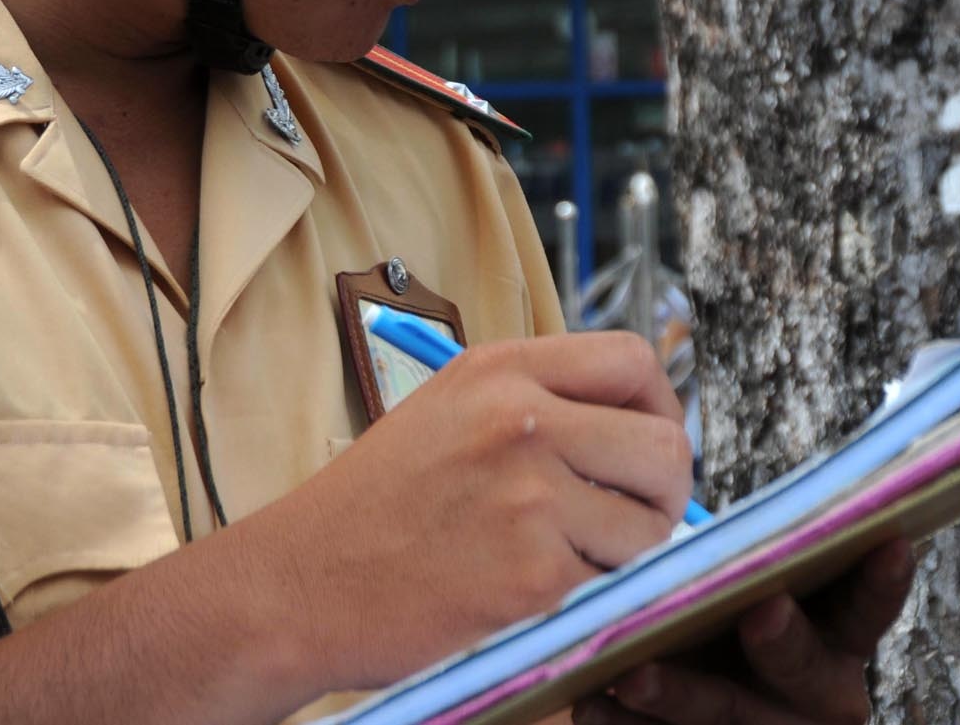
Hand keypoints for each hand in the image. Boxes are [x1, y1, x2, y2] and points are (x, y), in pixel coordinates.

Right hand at [241, 330, 691, 691]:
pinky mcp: (532, 576)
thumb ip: (540, 400)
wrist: (294, 587)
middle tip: (636, 516)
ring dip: (627, 552)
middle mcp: (521, 421)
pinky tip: (533, 594)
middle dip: (664, 490)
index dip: (660, 405)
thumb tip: (639, 421)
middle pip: (665, 445)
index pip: (635, 361)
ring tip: (568, 558)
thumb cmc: (373, 507)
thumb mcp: (449, 411)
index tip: (647, 440)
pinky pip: (609, 585)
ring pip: (649, 525)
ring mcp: (529, 498)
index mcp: (502, 371)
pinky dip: (586, 598)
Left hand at [570, 539, 915, 724]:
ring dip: (679, 695)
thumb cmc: (739, 611)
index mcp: (841, 640)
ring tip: (632, 672)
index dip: (884, 581)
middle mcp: (816, 695)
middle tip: (762, 612)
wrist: (729, 699)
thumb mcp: (770, 587)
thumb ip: (769, 555)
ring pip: (724, 717)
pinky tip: (590, 705)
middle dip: (784, 644)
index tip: (893, 543)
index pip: (871, 609)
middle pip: (801, 671)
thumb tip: (762, 497)